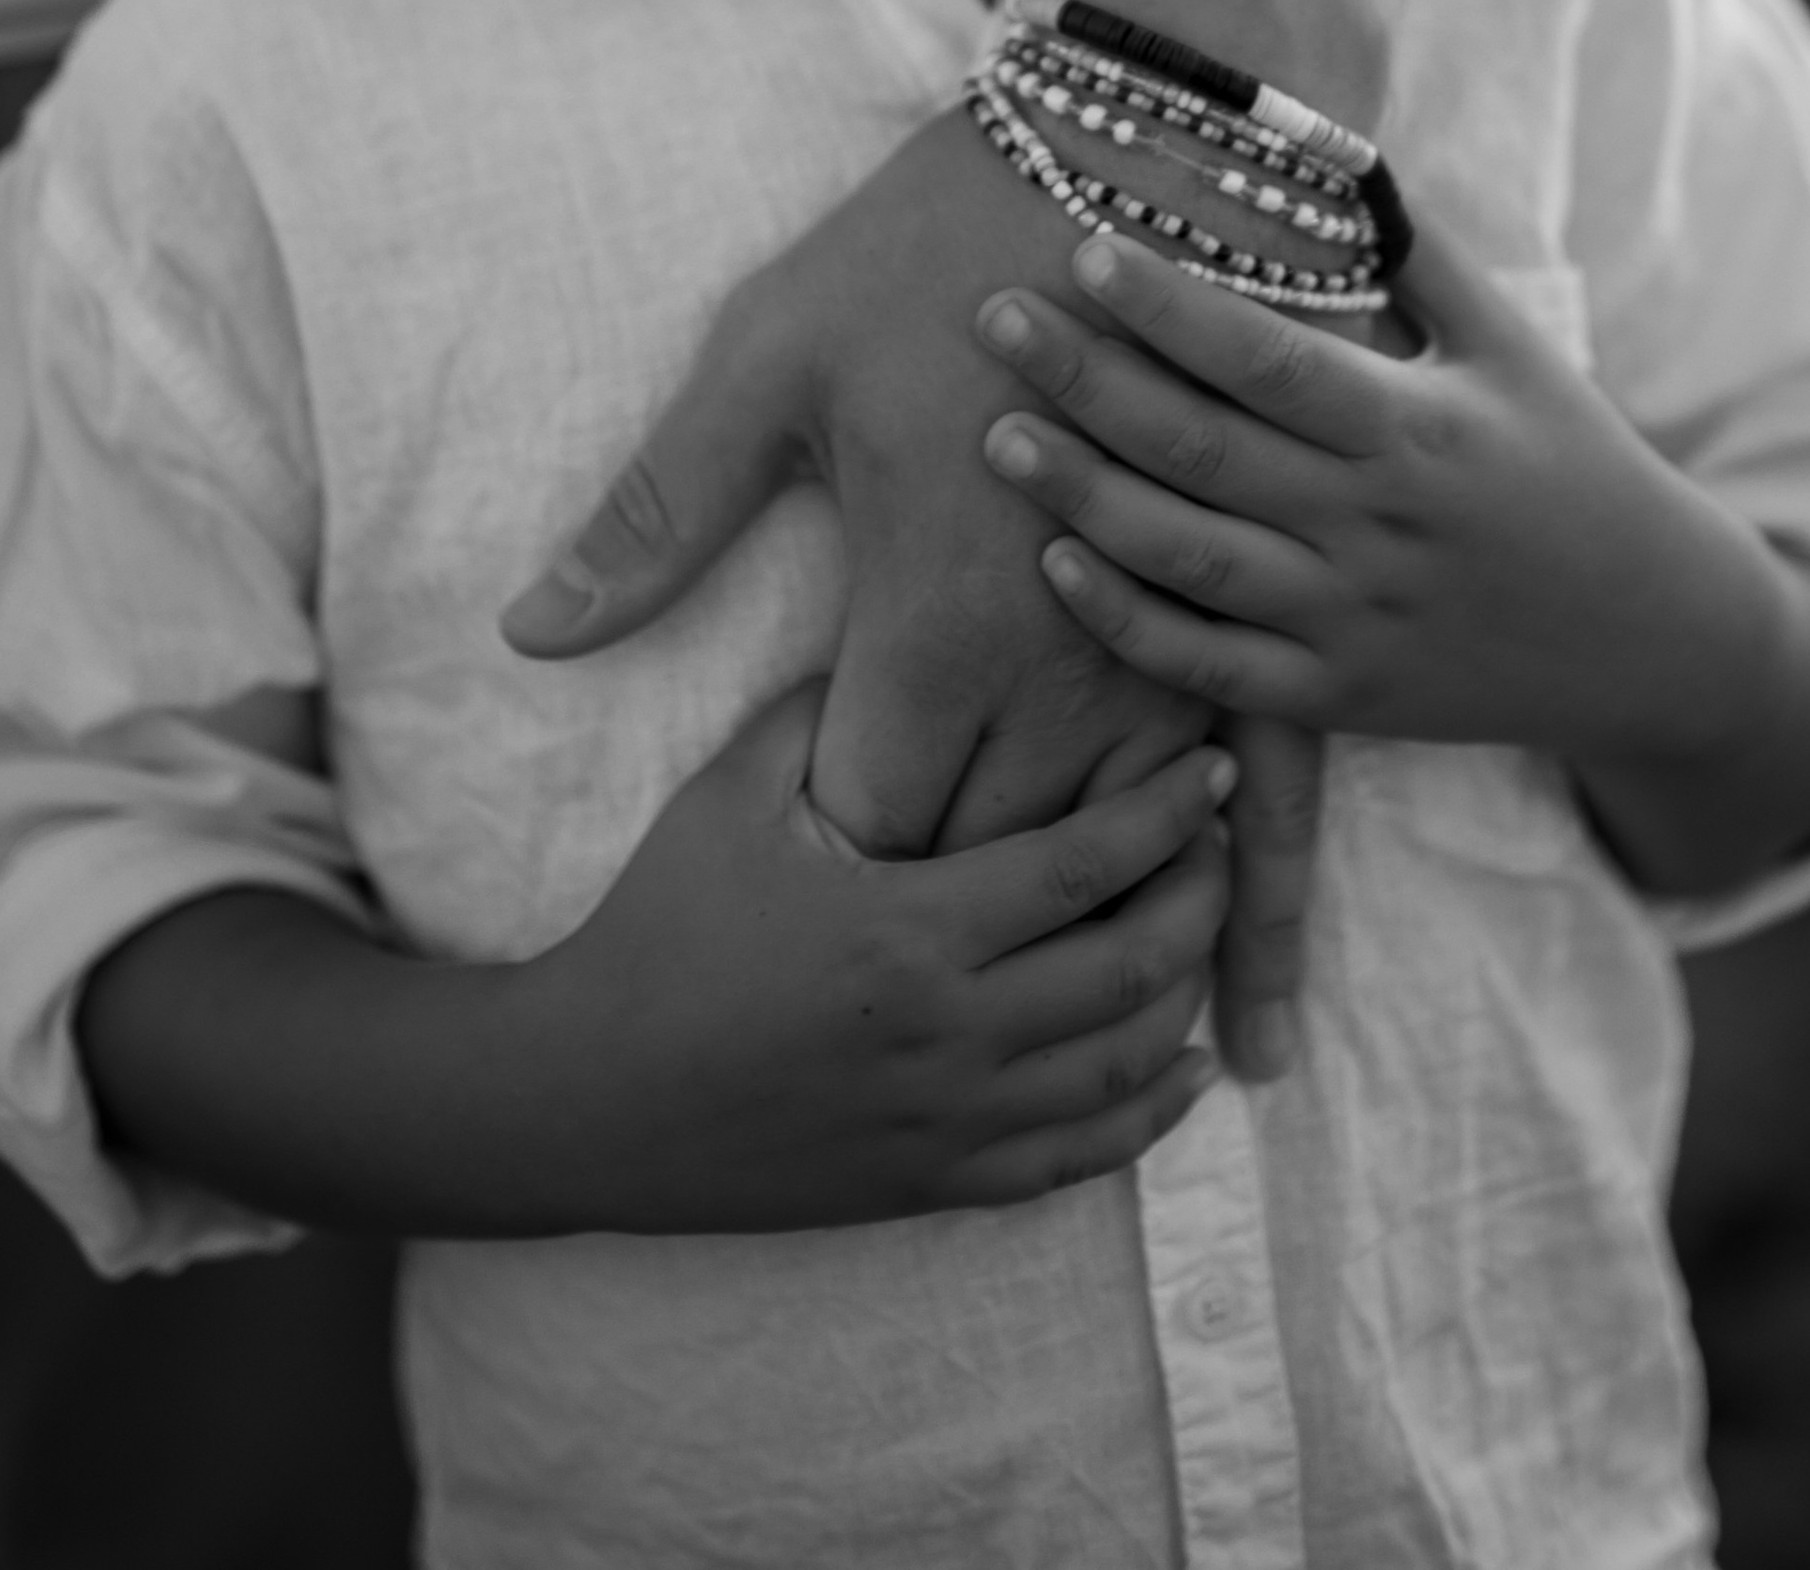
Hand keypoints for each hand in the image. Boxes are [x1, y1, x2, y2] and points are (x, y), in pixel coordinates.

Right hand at [82, 688, 1235, 1237]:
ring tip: (1206, 927)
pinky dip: (1143, 1113)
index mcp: (909, 930)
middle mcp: (947, 1035)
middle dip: (1197, 899)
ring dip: (1181, 996)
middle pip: (1130, 968)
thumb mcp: (733, 791)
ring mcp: (947, 1123)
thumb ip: (828, 710)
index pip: (1084, 865)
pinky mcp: (932, 1183)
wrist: (587, 1095)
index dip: (1165, 814)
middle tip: (1222, 839)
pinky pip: (1075, 1160)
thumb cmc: (659, 927)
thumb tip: (892, 628)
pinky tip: (1173, 1063)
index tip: (1210, 766)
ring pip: (1119, 1068)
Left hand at [497, 110, 1325, 1070]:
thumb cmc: (934, 241)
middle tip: (902, 995)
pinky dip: (1256, 925)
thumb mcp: (768, 362)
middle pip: (991, 873)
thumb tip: (529, 634)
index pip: (867, 836)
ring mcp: (1171, 652)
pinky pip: (1267, 809)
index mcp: (930, 621)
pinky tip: (1259, 1040)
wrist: (1141, 147)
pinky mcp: (1255, 620)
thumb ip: (658, 518)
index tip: (798, 903)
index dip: (829, 885)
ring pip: (1124, 865)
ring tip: (1069, 1057)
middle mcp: (1060, 668)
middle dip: (947, 933)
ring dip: (1092, 952)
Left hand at [975, 228, 1793, 769]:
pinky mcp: (1338, 701)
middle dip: (1089, 381)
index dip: (1173, 307)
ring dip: (1082, 499)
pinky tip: (1057, 564)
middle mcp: (1380, 528)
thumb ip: (1412, 249)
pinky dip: (1129, 624)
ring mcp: (1354, 624)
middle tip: (990, 315)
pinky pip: (1212, 670)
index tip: (1083, 245)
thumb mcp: (1511, 344)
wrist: (1654, 638)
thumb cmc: (1569, 459)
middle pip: (1206, 451)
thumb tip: (1311, 138)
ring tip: (995, 433)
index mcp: (1423, 430)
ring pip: (1191, 562)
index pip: (1272, 360)